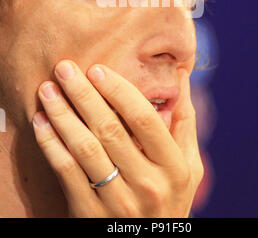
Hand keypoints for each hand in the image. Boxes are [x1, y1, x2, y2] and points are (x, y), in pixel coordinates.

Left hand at [32, 60, 203, 217]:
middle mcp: (148, 184)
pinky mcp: (90, 215)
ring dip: (63, 115)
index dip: (119, 91)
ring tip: (47, 90)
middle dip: (84, 94)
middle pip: (110, 129)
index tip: (97, 69)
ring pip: (85, 149)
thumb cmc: (172, 198)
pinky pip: (67, 173)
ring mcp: (118, 203)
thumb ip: (184, 119)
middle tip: (65, 69)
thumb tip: (182, 73)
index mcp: (173, 166)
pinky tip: (41, 122)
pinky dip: (51, 144)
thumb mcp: (189, 164)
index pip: (143, 118)